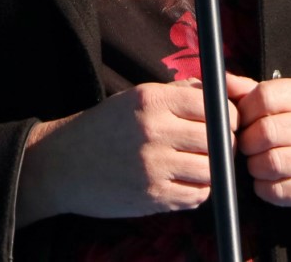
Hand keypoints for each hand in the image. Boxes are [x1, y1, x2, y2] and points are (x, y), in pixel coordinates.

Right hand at [16, 80, 237, 225]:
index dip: (227, 114)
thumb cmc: (104, 127)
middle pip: (216, 138)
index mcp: (151, 101)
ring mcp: (153, 167)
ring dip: (212, 169)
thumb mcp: (136, 98)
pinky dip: (198, 190)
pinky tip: (184, 181)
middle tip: (219, 145)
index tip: (226, 120)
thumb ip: (178, 94)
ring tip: (199, 163)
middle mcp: (153, 132)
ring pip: (211, 170)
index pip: (212, 104)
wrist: (62, 165)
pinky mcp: (152, 197)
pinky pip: (196, 196)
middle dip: (225, 142)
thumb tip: (221, 92)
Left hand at [228, 73, 290, 222]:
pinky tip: (267, 180)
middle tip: (247, 146)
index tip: (242, 121)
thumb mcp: (284, 102)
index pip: (266, 96)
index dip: (245, 111)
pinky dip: (264, 188)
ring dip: (255, 166)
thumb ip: (251, 91)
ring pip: (273, 162)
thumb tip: (222, 82)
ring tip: (256, 162)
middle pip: (268, 131)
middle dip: (247, 142)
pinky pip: (279, 190)